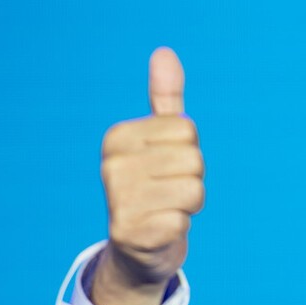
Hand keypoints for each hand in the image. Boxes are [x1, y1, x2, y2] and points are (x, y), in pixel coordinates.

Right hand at [91, 47, 204, 304]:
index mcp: (118, 137)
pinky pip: (183, 219)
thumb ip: (165, 99)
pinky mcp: (131, 232)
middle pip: (193, 159)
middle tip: (168, 194)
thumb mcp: (160, 142)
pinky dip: (180, 227)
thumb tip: (164, 53)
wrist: (138, 251)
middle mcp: (112, 165)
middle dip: (192, 180)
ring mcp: (118, 199)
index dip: (188, 152)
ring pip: (193, 189)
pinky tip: (161, 231)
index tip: (166, 170)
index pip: (187, 129)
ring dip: (189, 205)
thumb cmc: (156, 190)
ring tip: (166, 211)